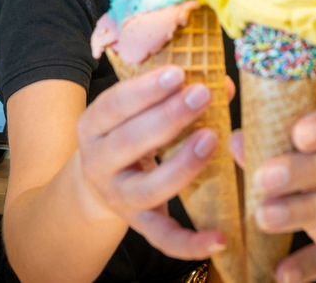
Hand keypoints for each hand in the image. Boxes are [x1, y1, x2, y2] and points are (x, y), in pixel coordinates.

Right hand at [75, 65, 226, 259]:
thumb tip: (223, 83)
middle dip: (167, 117)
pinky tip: (219, 238)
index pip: (114, 104)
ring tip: (211, 139)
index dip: (145, 89)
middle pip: (129, 141)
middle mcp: (98, 162)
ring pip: (146, 188)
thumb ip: (176, 94)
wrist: (99, 182)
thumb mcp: (138, 110)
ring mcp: (118, 196)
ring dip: (181, 166)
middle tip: (202, 95)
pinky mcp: (138, 224)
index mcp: (93, 125)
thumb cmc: (129, 132)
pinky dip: (190, 243)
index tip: (178, 73)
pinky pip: (163, 237)